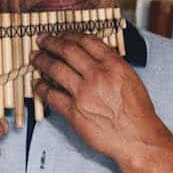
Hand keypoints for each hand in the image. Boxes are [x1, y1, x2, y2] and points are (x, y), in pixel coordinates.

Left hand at [31, 33, 172, 161]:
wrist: (137, 138)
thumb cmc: (137, 112)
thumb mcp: (130, 78)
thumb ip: (112, 64)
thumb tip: (93, 55)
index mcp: (114, 65)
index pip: (86, 41)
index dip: (70, 35)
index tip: (61, 34)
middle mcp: (98, 75)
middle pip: (67, 51)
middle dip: (51, 43)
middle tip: (41, 40)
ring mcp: (84, 94)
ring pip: (55, 69)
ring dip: (42, 61)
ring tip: (35, 58)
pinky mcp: (74, 112)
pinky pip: (51, 95)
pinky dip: (41, 87)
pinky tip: (37, 84)